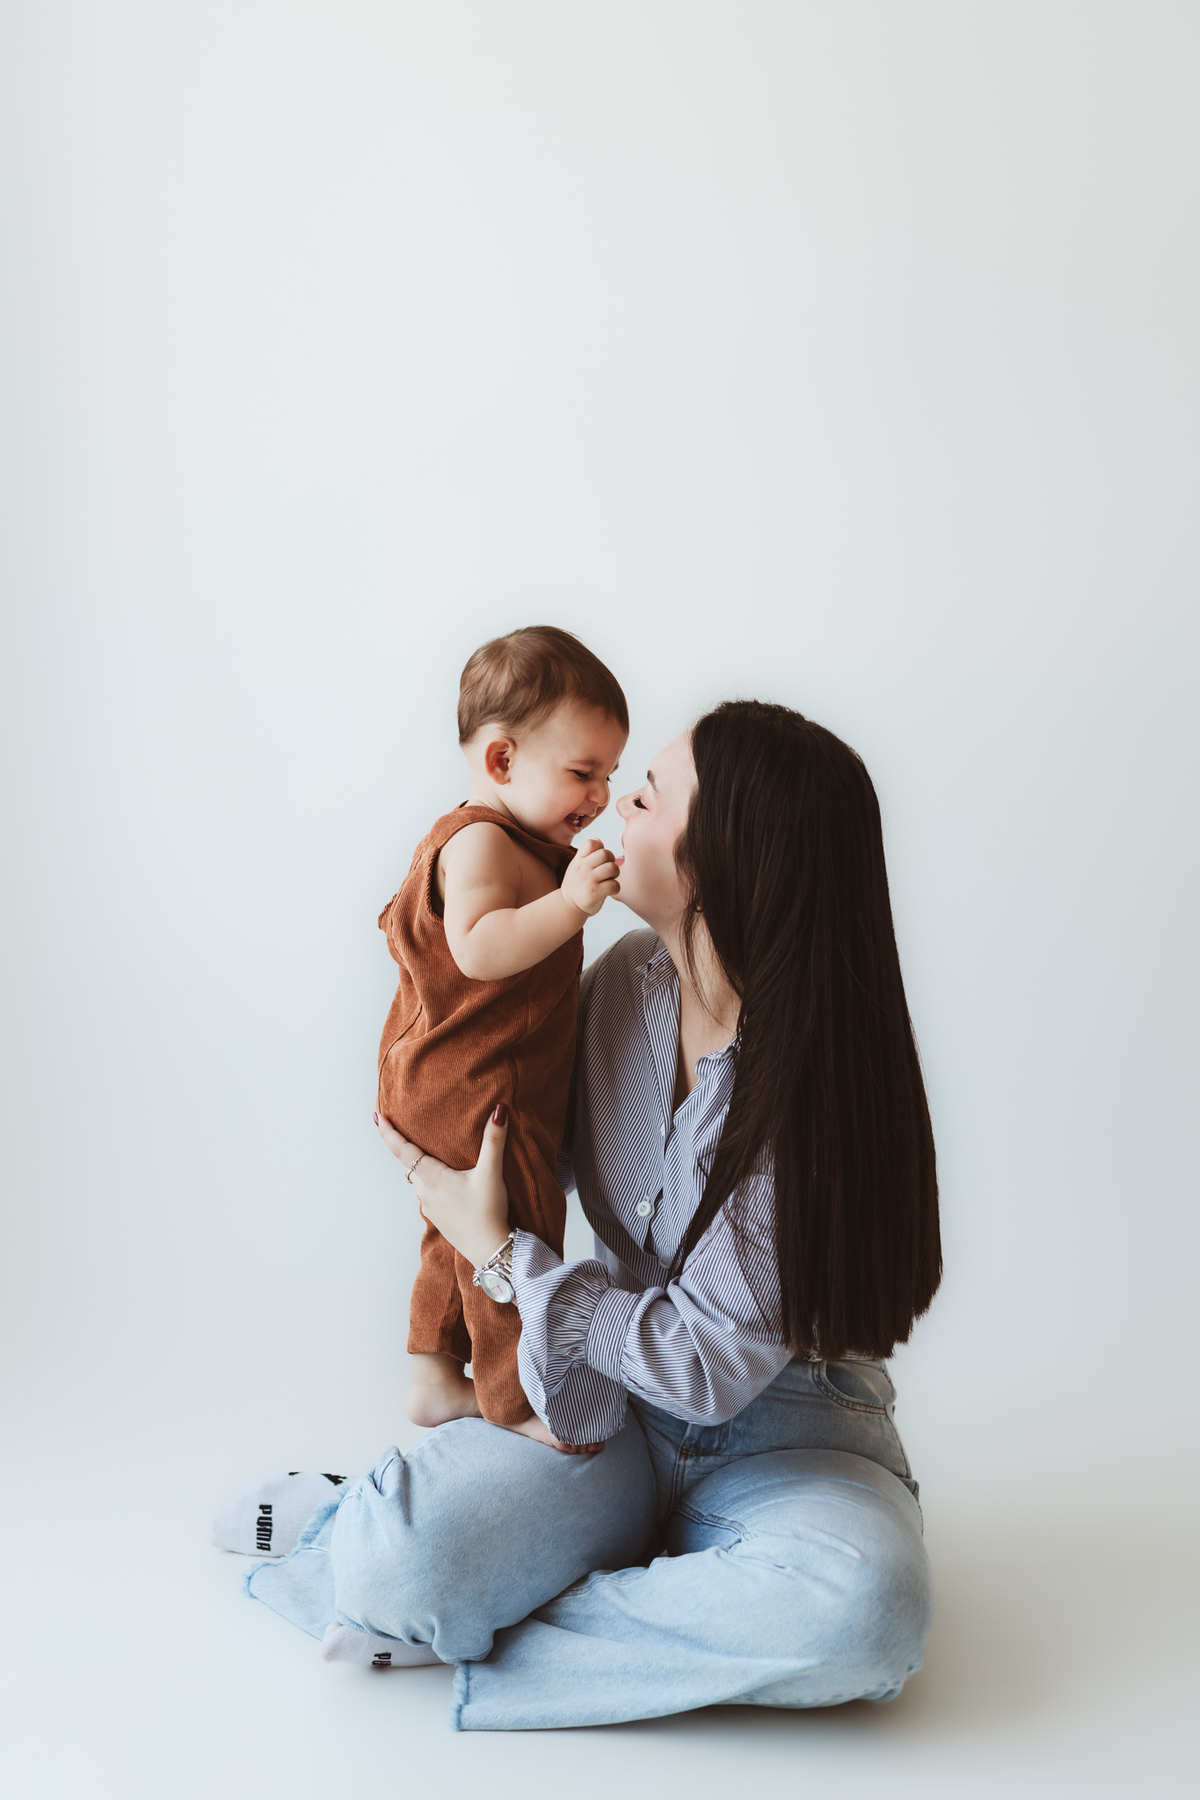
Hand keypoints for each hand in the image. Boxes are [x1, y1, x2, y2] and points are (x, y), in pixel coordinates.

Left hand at [375, 1104, 510, 1269]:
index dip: (388, 1133)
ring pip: (415, 1178)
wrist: (489, 1250)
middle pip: (405, 1163)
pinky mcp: (438, 1216)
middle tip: (389, 1125)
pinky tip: (438, 1177)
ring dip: (412, 1162)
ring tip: (416, 1148)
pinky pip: (425, 1191)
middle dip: (397, 1144)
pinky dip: (425, 1178)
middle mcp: (425, 1191)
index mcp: (432, 1177)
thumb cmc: (487, 1213)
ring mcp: (430, 1206)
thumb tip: (499, 1110)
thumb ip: (493, 1140)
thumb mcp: (491, 1173)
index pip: (403, 1150)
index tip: (376, 1117)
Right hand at [561, 838, 619, 918]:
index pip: (591, 843)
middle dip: (611, 861)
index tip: (600, 858)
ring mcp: (589, 880)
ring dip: (615, 874)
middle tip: (608, 870)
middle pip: (606, 854)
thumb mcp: (577, 866)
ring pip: (612, 868)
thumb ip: (587, 853)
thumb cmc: (576, 885)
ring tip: (609, 879)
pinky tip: (609, 890)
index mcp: (579, 860)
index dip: (601, 847)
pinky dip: (615, 888)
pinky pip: (614, 885)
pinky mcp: (595, 893)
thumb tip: (598, 840)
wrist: (568, 906)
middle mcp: (583, 868)